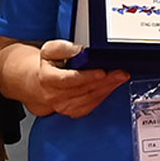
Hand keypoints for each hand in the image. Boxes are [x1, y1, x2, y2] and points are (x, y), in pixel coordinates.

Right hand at [4, 39, 128, 119]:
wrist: (39, 84)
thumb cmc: (47, 66)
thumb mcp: (50, 50)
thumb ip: (64, 48)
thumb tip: (80, 51)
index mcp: (47, 79)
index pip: (68, 80)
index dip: (86, 76)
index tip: (102, 71)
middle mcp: (55, 96)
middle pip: (84, 89)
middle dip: (105, 80)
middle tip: (121, 72)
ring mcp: (64, 107)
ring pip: (90, 98)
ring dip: (108, 87)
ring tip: (121, 76)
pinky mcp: (74, 112)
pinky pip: (92, 104)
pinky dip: (104, 94)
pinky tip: (112, 85)